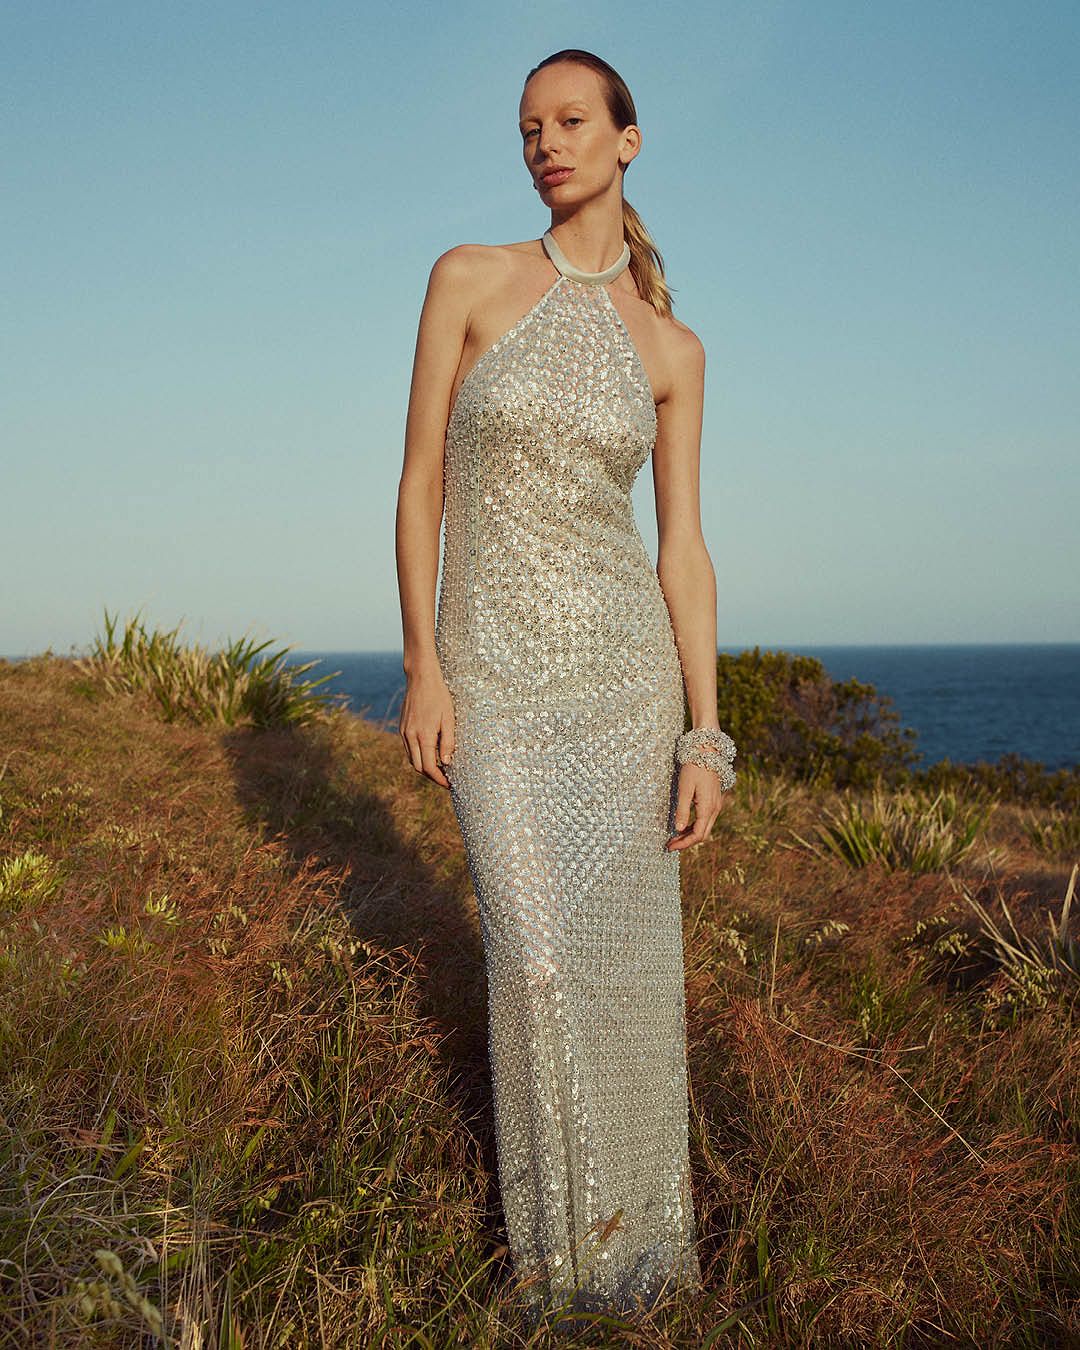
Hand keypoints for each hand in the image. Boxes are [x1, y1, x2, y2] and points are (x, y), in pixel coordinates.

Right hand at [399, 670, 455, 789]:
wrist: (421, 679)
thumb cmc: (439, 697)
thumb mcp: (449, 719)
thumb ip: (448, 742)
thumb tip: (446, 763)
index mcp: (424, 736)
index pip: (429, 768)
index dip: (439, 779)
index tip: (449, 784)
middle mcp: (410, 737)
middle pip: (419, 767)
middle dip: (432, 776)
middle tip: (446, 778)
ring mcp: (404, 733)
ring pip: (412, 759)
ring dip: (425, 767)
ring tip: (440, 768)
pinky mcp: (402, 728)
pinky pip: (408, 749)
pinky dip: (418, 756)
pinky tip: (430, 753)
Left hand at [666, 762, 727, 850]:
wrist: (707, 750)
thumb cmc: (694, 767)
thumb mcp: (684, 788)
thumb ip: (682, 810)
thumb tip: (678, 829)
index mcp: (708, 808)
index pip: (697, 835)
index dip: (684, 844)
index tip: (670, 847)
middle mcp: (715, 809)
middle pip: (702, 834)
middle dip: (686, 842)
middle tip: (670, 845)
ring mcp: (716, 805)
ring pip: (705, 828)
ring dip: (690, 835)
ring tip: (674, 837)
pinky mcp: (714, 800)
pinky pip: (706, 819)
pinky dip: (694, 826)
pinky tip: (683, 825)